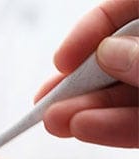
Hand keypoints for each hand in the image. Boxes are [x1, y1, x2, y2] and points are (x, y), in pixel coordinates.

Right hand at [36, 0, 137, 146]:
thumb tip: (109, 51)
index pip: (128, 8)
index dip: (92, 30)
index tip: (62, 60)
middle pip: (121, 56)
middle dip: (82, 80)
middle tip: (46, 102)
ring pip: (128, 93)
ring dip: (90, 109)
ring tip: (57, 123)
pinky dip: (116, 128)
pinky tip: (85, 129)